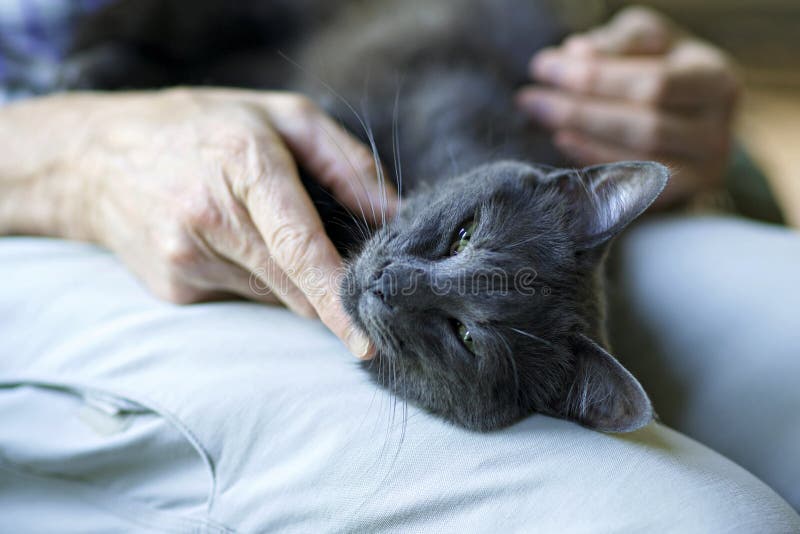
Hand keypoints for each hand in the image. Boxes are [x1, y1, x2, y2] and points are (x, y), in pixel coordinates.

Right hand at [72, 89, 393, 357]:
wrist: (94, 159)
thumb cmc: (201, 126)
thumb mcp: (280, 114)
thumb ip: (345, 161)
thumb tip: (393, 213)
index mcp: (244, 165)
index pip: (300, 248)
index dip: (337, 298)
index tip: (366, 339)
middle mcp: (210, 219)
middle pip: (296, 282)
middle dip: (328, 284)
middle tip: (336, 257)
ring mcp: (186, 259)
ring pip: (275, 295)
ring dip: (290, 276)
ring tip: (260, 227)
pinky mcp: (175, 287)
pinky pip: (244, 296)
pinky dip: (256, 277)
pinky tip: (230, 241)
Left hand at [517, 6, 739, 205]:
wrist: (688, 117)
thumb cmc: (661, 67)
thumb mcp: (646, 42)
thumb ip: (618, 42)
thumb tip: (578, 53)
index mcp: (716, 79)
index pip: (655, 81)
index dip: (596, 75)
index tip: (543, 66)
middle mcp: (717, 128)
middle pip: (645, 123)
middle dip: (579, 107)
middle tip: (529, 97)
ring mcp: (703, 168)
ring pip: (639, 155)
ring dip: (581, 133)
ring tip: (539, 114)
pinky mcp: (681, 194)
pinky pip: (633, 184)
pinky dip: (594, 162)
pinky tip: (562, 140)